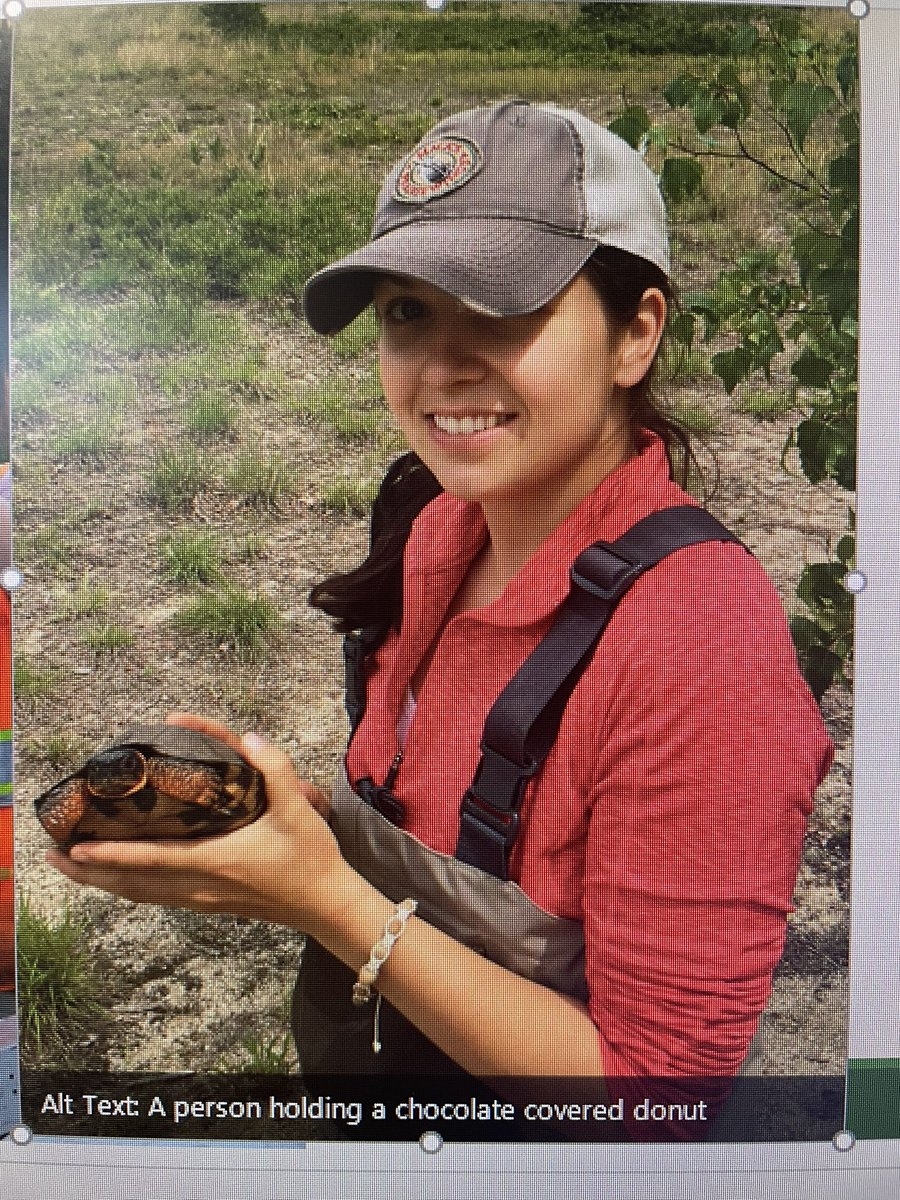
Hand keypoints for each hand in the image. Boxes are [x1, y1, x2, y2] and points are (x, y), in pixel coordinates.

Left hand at [46, 714, 351, 935]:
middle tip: (53, 856)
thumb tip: (248, 736)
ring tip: (73, 866)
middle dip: (90, 872)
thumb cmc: (310, 858)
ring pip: (141, 894)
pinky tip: (120, 878)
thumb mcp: (297, 808)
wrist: (326, 904)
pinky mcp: (209, 903)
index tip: (78, 845)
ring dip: (103, 881)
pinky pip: (157, 896)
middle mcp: (200, 885)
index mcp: (215, 861)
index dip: (112, 853)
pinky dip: (129, 887)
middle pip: (132, 884)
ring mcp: (202, 899)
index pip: (152, 858)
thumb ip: (273, 768)